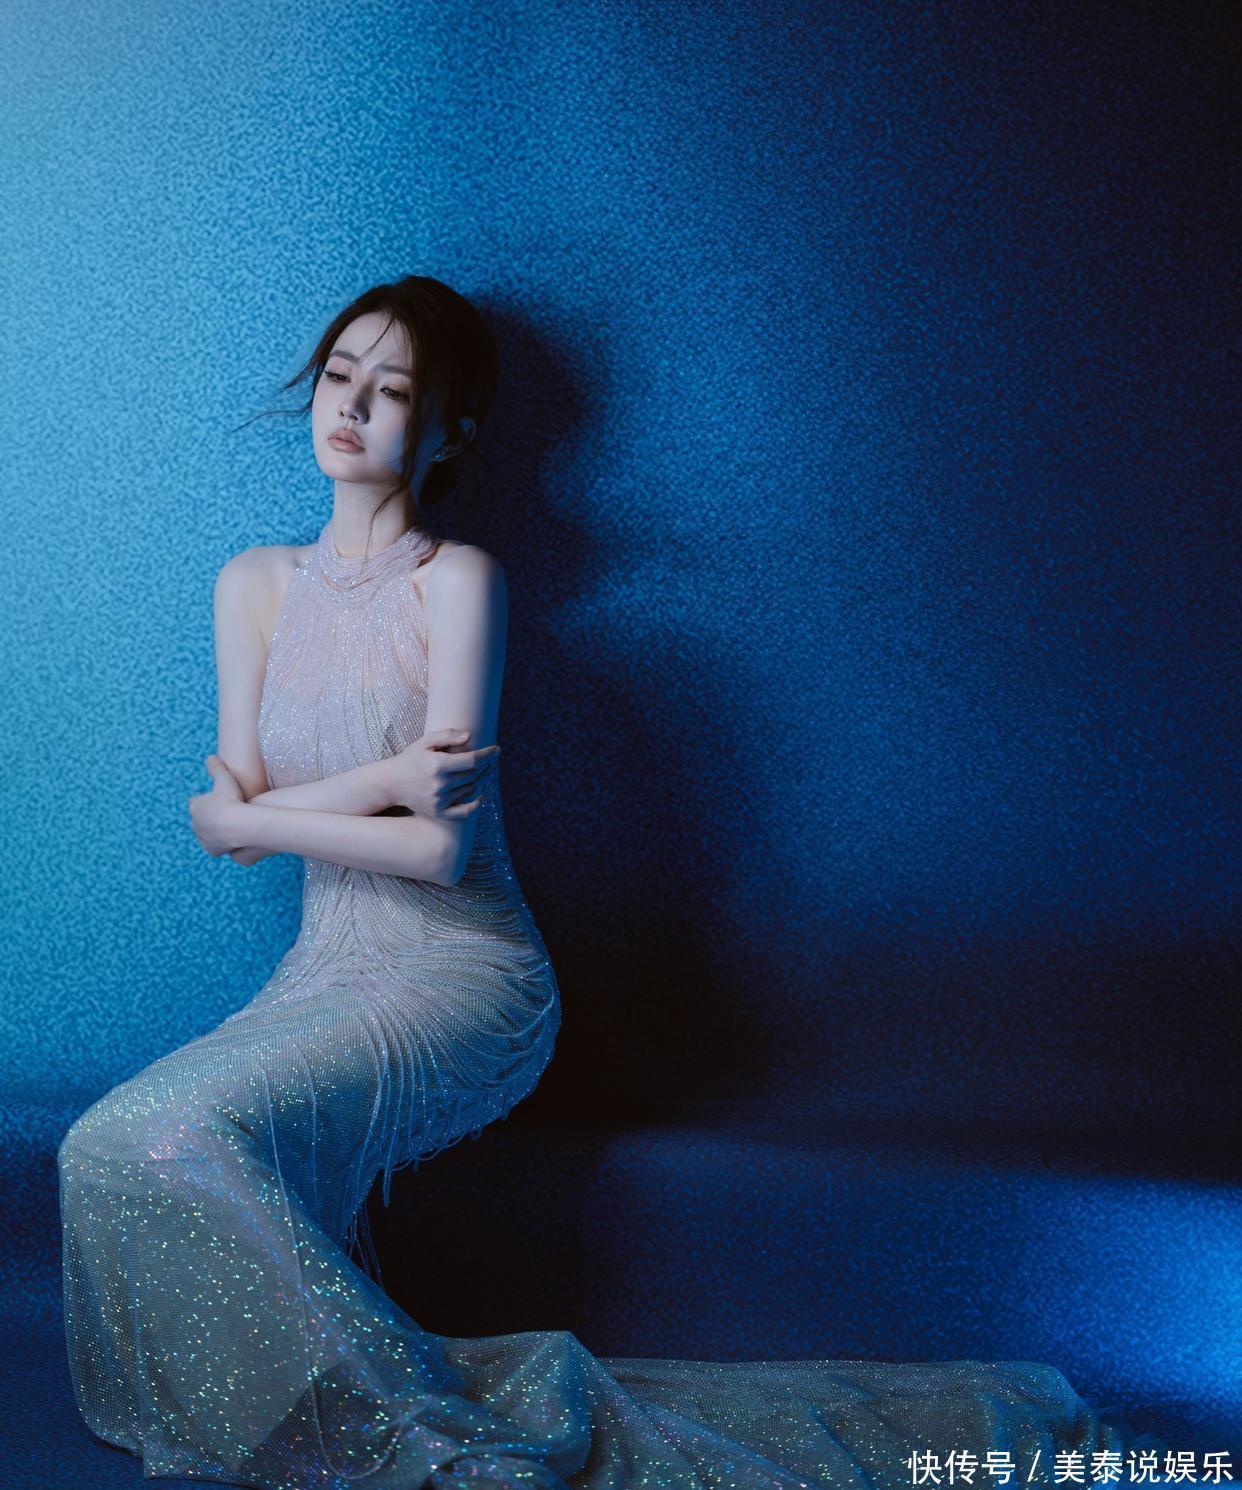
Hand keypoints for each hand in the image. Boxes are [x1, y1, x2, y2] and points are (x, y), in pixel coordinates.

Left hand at [188, 755, 254, 858]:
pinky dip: (220, 843)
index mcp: (195, 806)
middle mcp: (195, 823)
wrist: (237, 825)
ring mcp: (203, 838)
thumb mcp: (225, 779)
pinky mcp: (212, 850)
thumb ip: (217, 768)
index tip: (217, 799)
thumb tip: (211, 757)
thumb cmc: (230, 800)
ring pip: (207, 833)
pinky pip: (214, 846)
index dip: (206, 800)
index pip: (196, 802)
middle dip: (209, 816)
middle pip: (200, 819)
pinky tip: (230, 839)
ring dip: (215, 830)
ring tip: (229, 827)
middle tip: (224, 813)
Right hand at [382, 728, 499, 818]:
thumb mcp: (425, 741)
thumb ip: (447, 736)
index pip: (472, 760)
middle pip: (473, 775)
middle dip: (485, 766)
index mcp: (437, 765)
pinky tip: (482, 795)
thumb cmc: (410, 758)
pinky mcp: (438, 812)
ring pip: (470, 789)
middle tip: (490, 759)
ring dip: (478, 779)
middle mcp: (439, 784)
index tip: (497, 750)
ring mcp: (439, 800)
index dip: (488, 754)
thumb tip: (470, 736)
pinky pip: (464, 811)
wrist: (391, 783)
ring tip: (481, 770)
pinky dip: (476, 804)